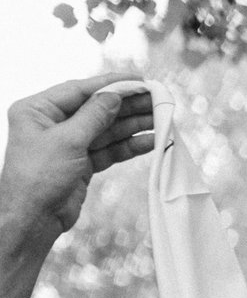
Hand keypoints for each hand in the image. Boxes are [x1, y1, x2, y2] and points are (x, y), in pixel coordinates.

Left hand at [0, 78, 154, 255]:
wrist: (34, 218)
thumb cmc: (39, 176)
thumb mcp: (67, 141)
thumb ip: (93, 116)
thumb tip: (114, 95)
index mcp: (37, 110)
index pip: (79, 90)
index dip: (111, 84)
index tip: (139, 79)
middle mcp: (52, 124)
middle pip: (96, 109)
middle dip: (127, 105)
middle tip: (157, 99)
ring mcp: (68, 144)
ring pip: (106, 130)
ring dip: (133, 125)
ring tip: (161, 119)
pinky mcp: (81, 164)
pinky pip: (109, 150)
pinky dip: (129, 146)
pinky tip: (151, 141)